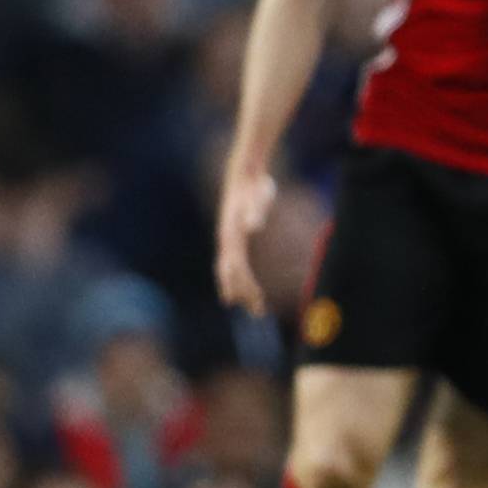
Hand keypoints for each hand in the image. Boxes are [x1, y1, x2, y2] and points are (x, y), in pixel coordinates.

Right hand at [215, 167, 276, 315]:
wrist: (244, 175)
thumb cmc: (255, 186)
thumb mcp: (260, 195)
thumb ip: (256, 211)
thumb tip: (253, 227)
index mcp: (232, 234)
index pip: (238, 267)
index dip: (246, 284)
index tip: (257, 299)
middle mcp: (226, 240)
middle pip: (232, 273)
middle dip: (244, 293)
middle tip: (259, 312)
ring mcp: (228, 239)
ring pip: (229, 271)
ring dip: (239, 290)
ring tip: (252, 307)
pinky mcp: (233, 237)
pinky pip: (231, 264)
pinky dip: (234, 279)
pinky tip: (240, 289)